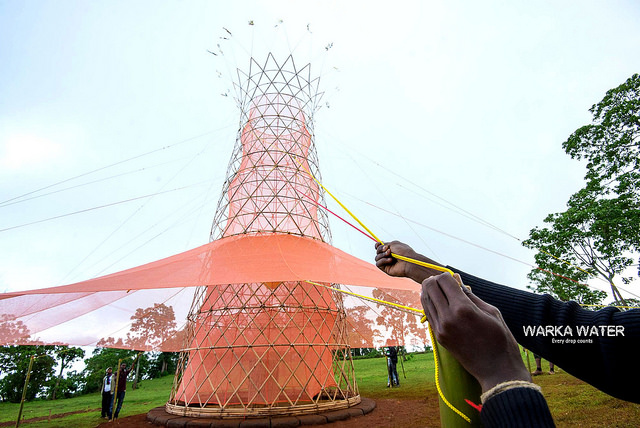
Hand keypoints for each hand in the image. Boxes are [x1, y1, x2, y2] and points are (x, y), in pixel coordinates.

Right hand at [375, 241, 444, 283]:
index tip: (378, 244)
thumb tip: (378, 244)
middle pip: (377, 251)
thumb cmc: (404, 252)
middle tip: (388, 249)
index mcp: (390, 250)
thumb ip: (385, 244)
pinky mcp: (385, 269)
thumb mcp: (394, 244)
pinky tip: (390, 260)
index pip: (380, 247)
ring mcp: (386, 263)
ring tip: (390, 254)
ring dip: (382, 255)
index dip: (377, 245)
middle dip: (380, 249)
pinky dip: (383, 261)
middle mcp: (388, 256)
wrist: (409, 262)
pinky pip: (378, 264)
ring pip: (377, 257)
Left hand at [421, 273, 530, 392]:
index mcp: (463, 308)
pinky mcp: (439, 337)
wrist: (497, 370)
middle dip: (436, 281)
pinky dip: (431, 305)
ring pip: (425, 300)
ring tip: (441, 291)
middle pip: (430, 287)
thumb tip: (457, 280)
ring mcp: (441, 329)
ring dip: (430, 292)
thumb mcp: (491, 311)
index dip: (447, 275)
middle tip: (445, 283)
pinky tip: (439, 303)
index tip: (454, 278)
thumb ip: (471, 294)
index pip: (443, 280)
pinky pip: (428, 314)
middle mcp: (448, 317)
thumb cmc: (500, 339)